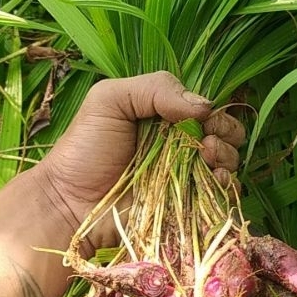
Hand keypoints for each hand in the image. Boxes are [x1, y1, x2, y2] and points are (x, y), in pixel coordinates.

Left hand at [33, 71, 245, 250]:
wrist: (68, 203)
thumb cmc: (84, 149)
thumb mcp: (109, 100)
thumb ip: (154, 88)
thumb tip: (205, 105)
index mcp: (164, 117)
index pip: (206, 109)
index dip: (215, 113)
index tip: (207, 119)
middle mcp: (179, 145)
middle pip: (224, 135)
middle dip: (226, 135)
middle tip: (208, 143)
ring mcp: (184, 178)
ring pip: (227, 164)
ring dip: (228, 159)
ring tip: (209, 160)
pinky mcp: (186, 208)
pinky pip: (220, 198)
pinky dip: (228, 188)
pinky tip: (218, 182)